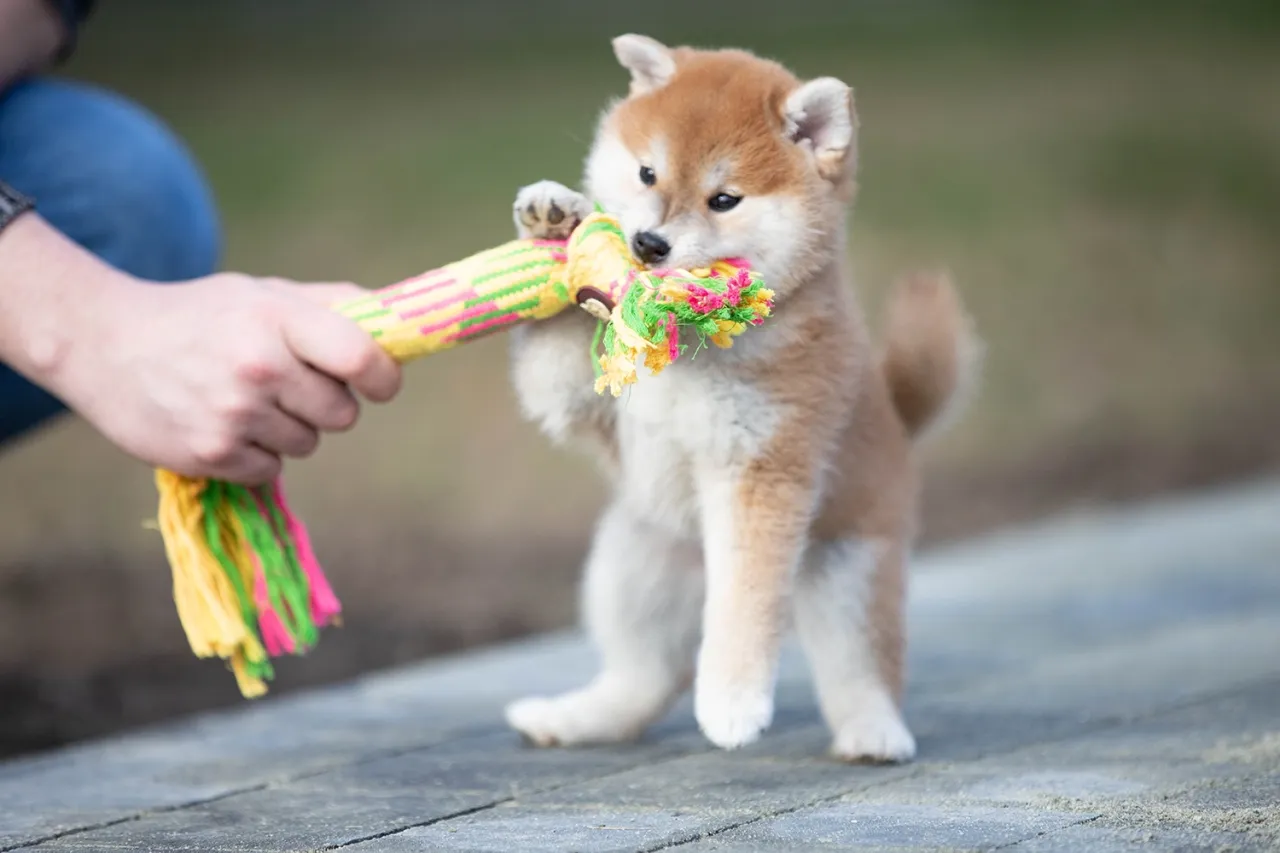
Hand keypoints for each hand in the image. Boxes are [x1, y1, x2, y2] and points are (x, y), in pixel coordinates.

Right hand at [53, 270, 400, 483]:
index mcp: (278, 319)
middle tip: (291, 385)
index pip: (363, 359)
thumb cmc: (201, 316)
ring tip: (247, 400)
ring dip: (290, 428)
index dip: (384, 378)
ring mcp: (233, 414)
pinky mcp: (210, 454)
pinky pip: (270, 468)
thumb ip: (332, 306)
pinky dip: (256, 453)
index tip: (380, 383)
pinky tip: (224, 423)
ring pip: (309, 443)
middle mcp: (258, 367)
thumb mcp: (264, 293)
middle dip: (328, 403)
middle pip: (344, 413)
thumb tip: (398, 326)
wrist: (103, 343)